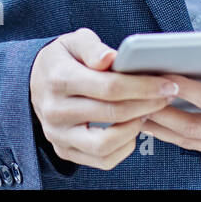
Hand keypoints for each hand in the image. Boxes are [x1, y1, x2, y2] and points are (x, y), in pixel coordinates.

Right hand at [30, 27, 178, 169]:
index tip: (166, 84)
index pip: (109, 87)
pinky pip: (101, 160)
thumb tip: (110, 59)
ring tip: (147, 112)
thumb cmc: (61, 59)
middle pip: (112, 113)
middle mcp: (55, 110)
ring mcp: (58, 134)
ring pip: (105, 144)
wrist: (34, 81)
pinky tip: (132, 128)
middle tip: (166, 96)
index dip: (143, 86)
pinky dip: (124, 147)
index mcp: (58, 78)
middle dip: (147, 104)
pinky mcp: (64, 150)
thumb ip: (93, 47)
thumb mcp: (73, 41)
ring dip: (135, 128)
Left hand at [140, 48, 200, 168]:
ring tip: (131, 111)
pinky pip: (199, 146)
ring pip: (190, 141)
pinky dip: (175, 136)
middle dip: (160, 113)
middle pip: (193, 128)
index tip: (165, 77)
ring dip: (160, 128)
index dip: (190, 91)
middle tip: (131, 98)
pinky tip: (158, 125)